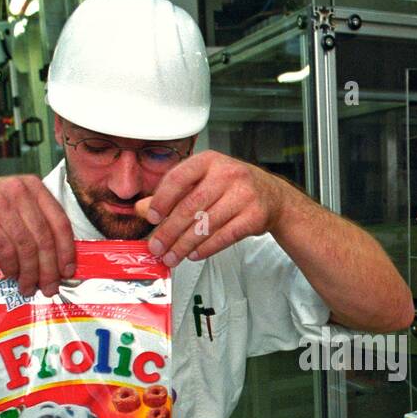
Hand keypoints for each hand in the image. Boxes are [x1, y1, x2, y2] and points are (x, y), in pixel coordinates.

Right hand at [0, 175, 74, 296]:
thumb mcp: (14, 209)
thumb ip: (37, 223)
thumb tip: (62, 258)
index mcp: (31, 185)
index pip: (59, 220)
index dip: (66, 250)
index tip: (68, 270)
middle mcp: (16, 189)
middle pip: (44, 237)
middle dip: (49, 268)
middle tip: (50, 287)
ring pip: (27, 247)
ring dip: (30, 273)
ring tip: (29, 287)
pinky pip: (7, 250)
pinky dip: (12, 267)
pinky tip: (12, 275)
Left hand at [140, 151, 286, 266]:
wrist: (273, 196)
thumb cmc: (232, 187)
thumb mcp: (202, 182)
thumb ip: (172, 194)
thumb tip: (143, 209)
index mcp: (209, 161)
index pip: (179, 177)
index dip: (162, 199)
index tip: (151, 217)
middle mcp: (228, 174)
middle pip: (191, 206)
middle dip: (170, 230)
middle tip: (156, 247)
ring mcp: (244, 195)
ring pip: (206, 224)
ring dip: (185, 245)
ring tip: (172, 257)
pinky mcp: (255, 216)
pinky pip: (225, 236)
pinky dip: (207, 248)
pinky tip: (194, 254)